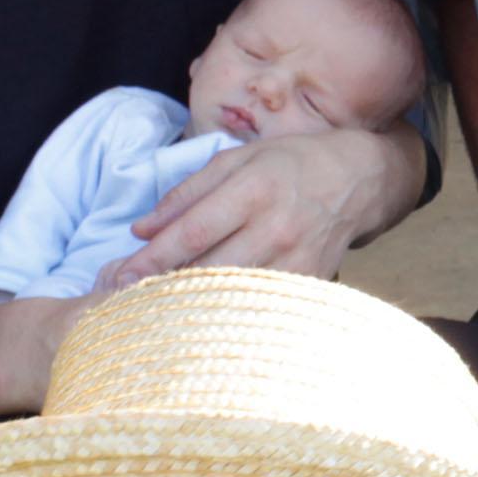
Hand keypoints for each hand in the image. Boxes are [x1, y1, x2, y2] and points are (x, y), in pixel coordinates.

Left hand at [107, 123, 406, 285]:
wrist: (358, 179)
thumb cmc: (289, 164)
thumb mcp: (236, 159)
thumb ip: (186, 193)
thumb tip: (141, 229)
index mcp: (253, 188)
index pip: (193, 231)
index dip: (153, 257)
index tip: (118, 277)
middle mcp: (276, 227)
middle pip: (209, 270)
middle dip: (163, 287)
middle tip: (125, 301)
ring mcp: (296, 259)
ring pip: (233, 294)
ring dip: (191, 305)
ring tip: (155, 312)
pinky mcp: (310, 282)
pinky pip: (260, 303)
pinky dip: (228, 311)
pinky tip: (202, 317)